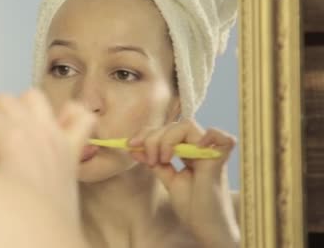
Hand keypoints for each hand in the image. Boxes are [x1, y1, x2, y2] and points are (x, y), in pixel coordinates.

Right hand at [0, 88, 95, 221]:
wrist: (44, 240)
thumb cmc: (8, 212)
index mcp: (11, 138)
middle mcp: (37, 130)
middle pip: (5, 100)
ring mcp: (58, 136)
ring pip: (36, 98)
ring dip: (21, 106)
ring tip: (12, 127)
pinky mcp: (73, 148)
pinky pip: (81, 116)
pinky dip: (68, 114)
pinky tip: (53, 126)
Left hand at [128, 119, 238, 247]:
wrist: (205, 227)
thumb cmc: (191, 206)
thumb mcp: (168, 180)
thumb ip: (154, 163)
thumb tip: (133, 148)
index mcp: (188, 151)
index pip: (166, 129)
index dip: (147, 133)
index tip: (131, 145)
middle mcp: (199, 148)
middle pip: (174, 125)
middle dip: (154, 138)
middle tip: (149, 159)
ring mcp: (210, 153)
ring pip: (187, 126)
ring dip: (168, 139)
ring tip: (163, 159)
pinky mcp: (219, 161)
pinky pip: (222, 138)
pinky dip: (210, 135)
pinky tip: (195, 146)